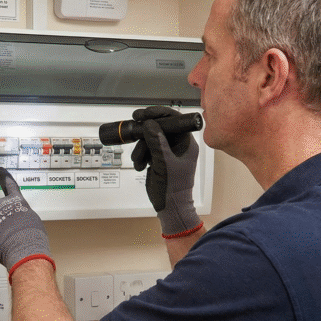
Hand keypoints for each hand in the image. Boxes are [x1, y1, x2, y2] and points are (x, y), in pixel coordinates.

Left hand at [0, 167, 53, 276]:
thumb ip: (23, 215)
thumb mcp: (34, 221)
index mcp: (18, 202)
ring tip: (3, 240)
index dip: (4, 177)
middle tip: (5, 230)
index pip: (10, 185)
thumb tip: (19, 220)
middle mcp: (3, 205)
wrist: (25, 251)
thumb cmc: (33, 239)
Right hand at [129, 106, 201, 235]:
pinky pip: (146, 149)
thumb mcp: (164, 162)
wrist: (170, 206)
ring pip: (149, 139)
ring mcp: (168, 152)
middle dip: (145, 135)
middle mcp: (178, 145)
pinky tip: (141, 165)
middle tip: (134, 131)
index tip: (144, 114)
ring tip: (140, 161)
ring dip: (141, 149)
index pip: (173, 120)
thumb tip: (149, 124)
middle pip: (158, 128)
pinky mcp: (159, 158)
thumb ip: (157, 142)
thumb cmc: (173, 188)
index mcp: (186, 143)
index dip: (158, 114)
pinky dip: (141, 156)